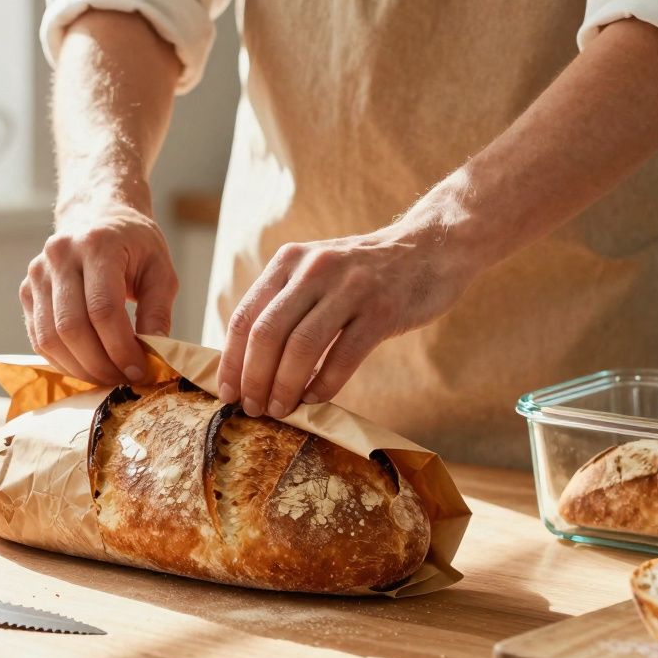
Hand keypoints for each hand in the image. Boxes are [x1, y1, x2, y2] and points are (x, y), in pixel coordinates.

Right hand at [21, 201, 177, 384]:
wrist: (96, 216)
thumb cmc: (134, 245)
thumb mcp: (160, 270)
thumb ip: (158, 311)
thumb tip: (154, 354)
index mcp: (97, 244)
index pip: (103, 309)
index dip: (121, 348)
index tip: (139, 371)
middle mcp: (60, 255)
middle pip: (71, 327)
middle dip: (100, 364)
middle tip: (123, 380)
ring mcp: (38, 273)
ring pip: (50, 338)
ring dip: (80, 368)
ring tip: (107, 376)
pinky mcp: (27, 290)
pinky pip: (39, 338)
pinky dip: (63, 360)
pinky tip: (87, 365)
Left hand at [215, 221, 484, 417]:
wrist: (430, 248)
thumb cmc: (365, 274)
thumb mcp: (316, 272)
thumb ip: (284, 304)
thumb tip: (246, 361)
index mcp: (289, 261)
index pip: (246, 317)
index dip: (231, 361)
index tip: (227, 393)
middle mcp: (315, 269)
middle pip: (267, 334)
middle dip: (254, 379)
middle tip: (253, 408)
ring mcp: (350, 287)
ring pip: (302, 347)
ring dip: (285, 387)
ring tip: (280, 409)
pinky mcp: (382, 309)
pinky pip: (343, 356)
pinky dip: (324, 385)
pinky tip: (315, 399)